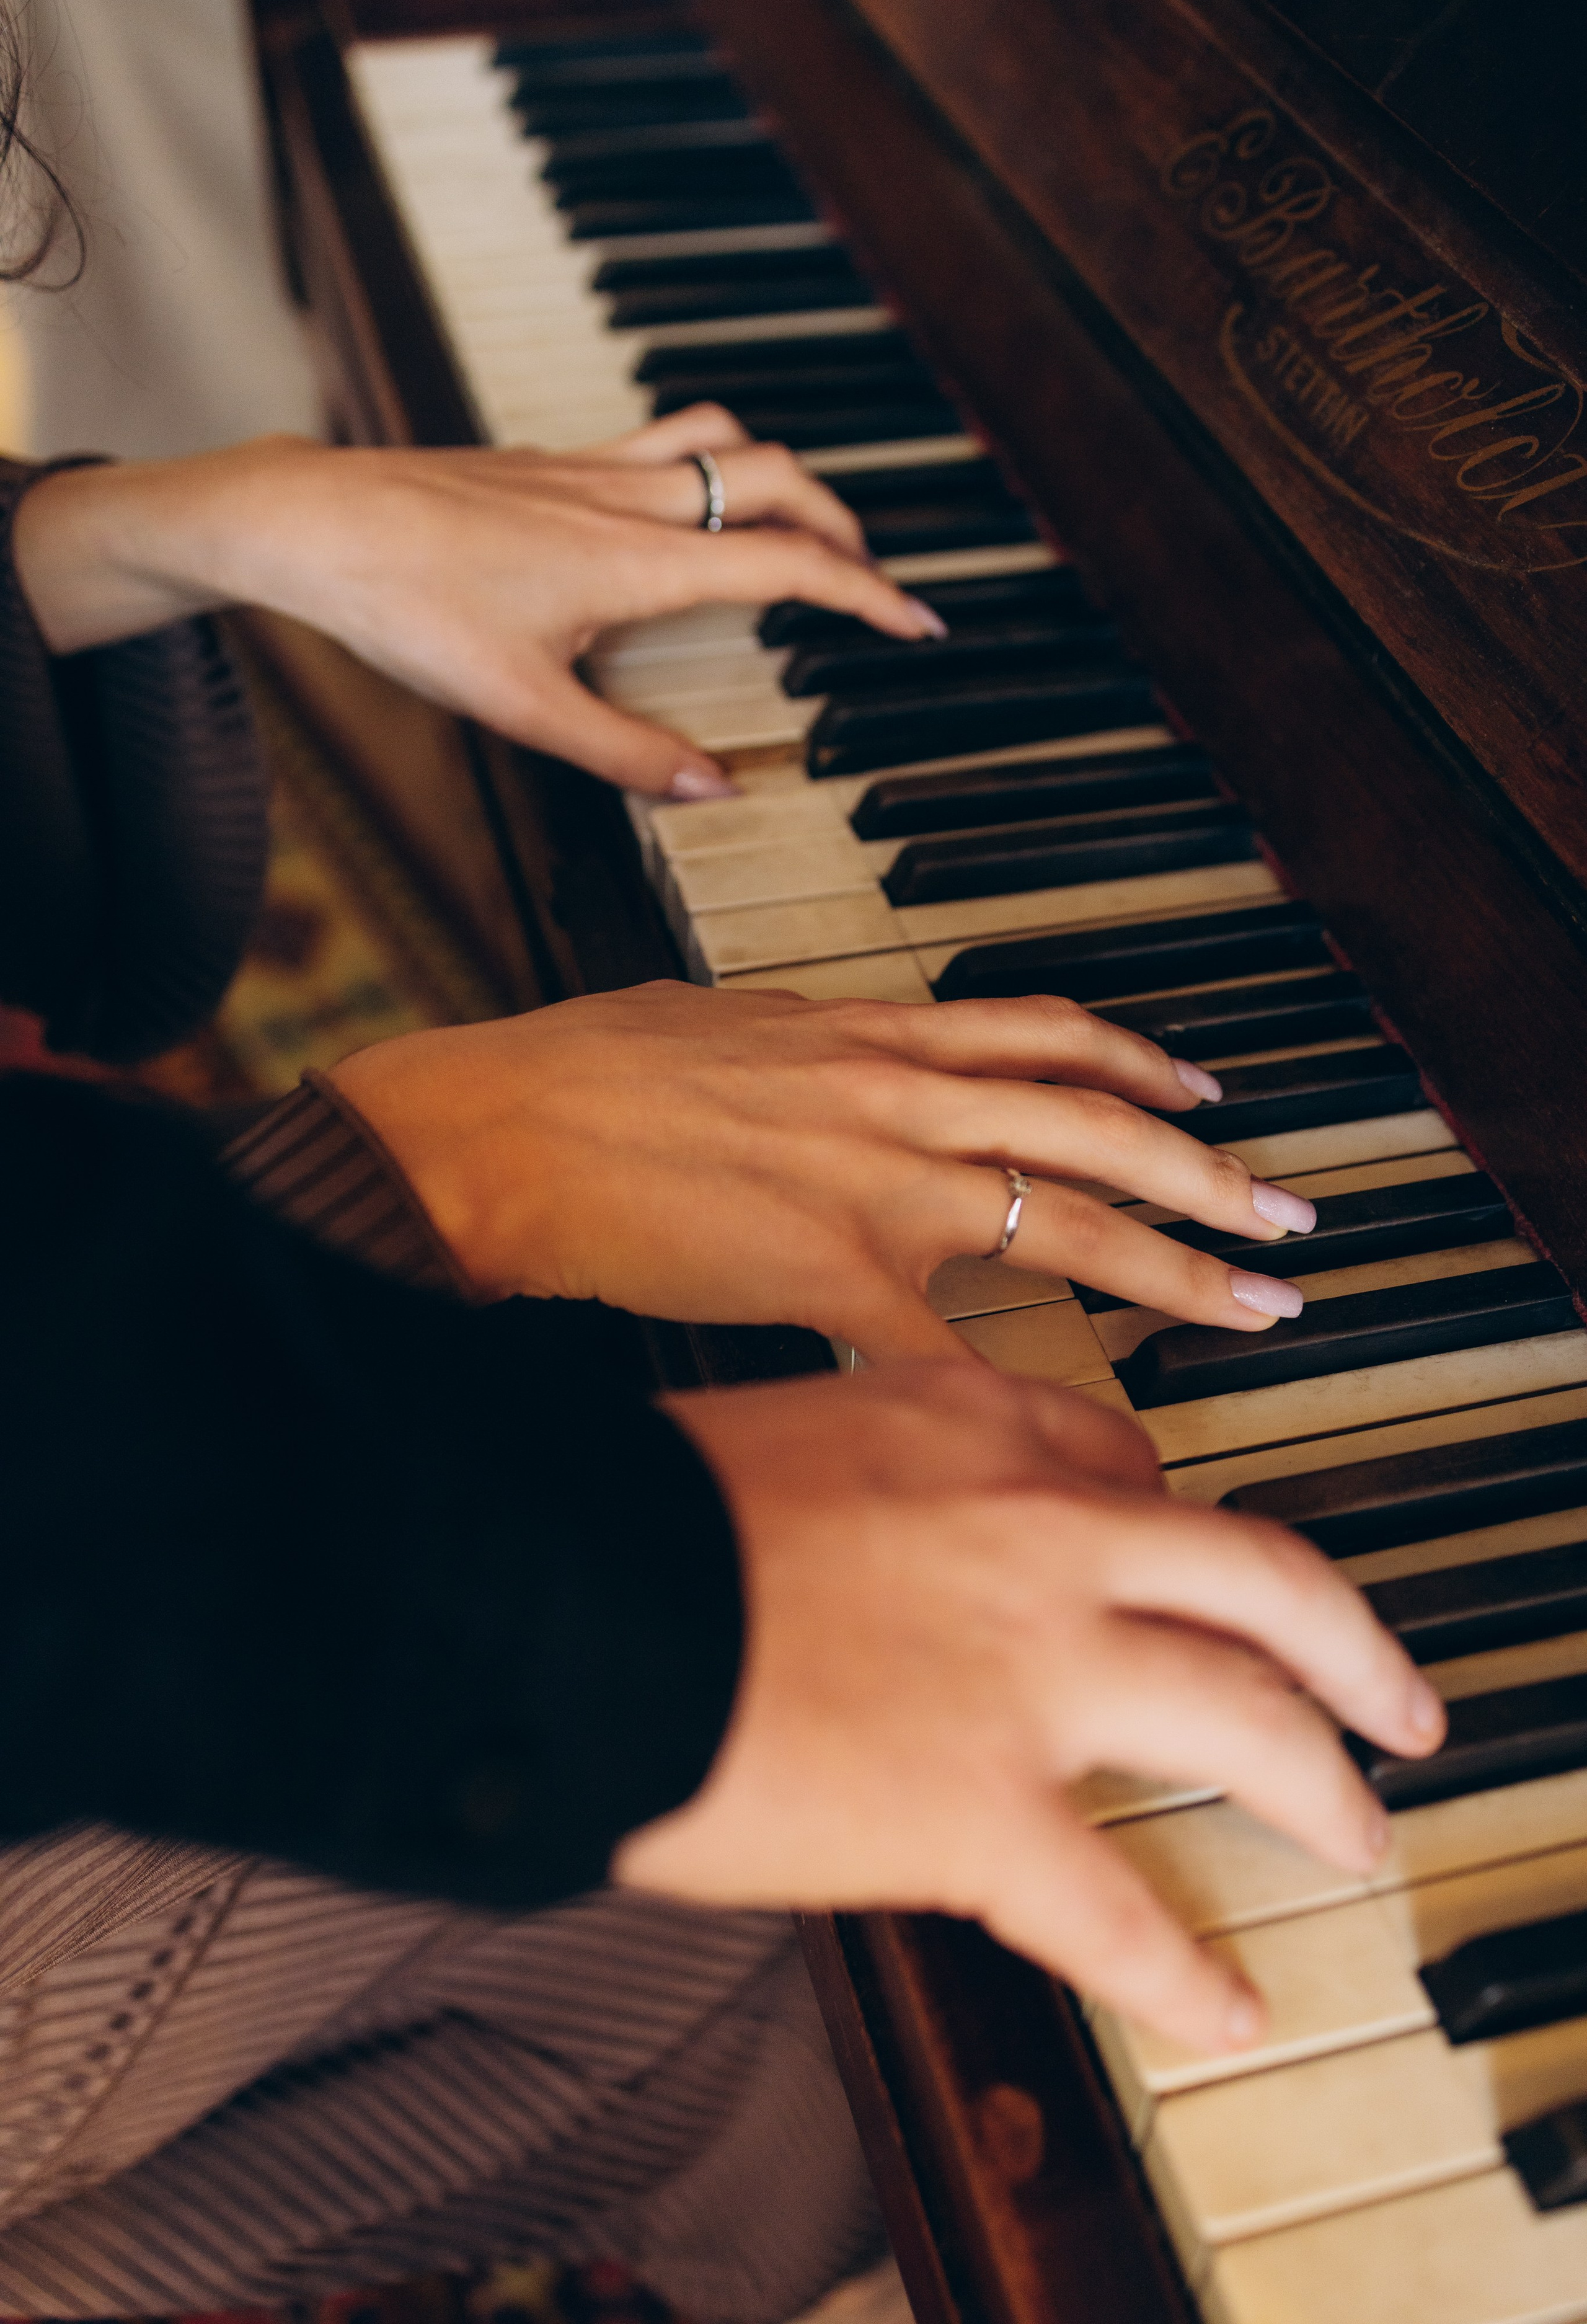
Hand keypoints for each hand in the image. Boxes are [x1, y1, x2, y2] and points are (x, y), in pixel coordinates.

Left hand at [11, 406, 938, 796]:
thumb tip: (715, 789)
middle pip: (777, 479)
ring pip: (723, 437)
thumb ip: (626, 753)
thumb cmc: (405, 604)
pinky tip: (688, 507)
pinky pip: (660, 437)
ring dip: (780, 475)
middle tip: (872, 578)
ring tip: (804, 526)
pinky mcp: (549, 459)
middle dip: (844, 523)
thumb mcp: (521, 706)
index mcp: (638, 559)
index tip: (918, 622)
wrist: (313, 522)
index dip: (867, 594)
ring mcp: (588, 467)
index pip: (787, 564)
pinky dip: (708, 461)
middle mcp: (626, 498)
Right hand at [329, 980, 1319, 1349]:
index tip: (1202, 1093)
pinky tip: (1080, 1441)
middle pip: (1093, 1119)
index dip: (1139, 1060)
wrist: (489, 1132)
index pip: (1039, 1032)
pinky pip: (949, 1344)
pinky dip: (1018, 1394)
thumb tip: (817, 1063)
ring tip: (1254, 1291)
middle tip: (1284, 1211)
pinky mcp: (825, 1267)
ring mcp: (870, 1178)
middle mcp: (891, 1091)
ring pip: (1065, 1207)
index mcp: (861, 1031)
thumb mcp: (704, 1023)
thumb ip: (790, 1049)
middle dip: (1204, 1168)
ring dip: (1172, 1254)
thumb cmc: (570, 1077)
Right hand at [617, 1363, 1444, 2053]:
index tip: (1196, 1566)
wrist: (559, 1587)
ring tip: (1355, 1830)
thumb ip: (862, 1481)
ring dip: (1323, 1786)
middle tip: (1387, 1696)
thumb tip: (867, 1542)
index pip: (1134, 1470)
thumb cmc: (626, 1515)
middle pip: (1267, 1579)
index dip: (1184, 1528)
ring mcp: (1032, 1670)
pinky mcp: (986, 1811)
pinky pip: (1124, 1914)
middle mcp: (1040, 1534)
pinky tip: (1223, 2006)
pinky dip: (1184, 1972)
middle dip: (1351, 1645)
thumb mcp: (772, 1438)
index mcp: (972, 1430)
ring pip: (1251, 1721)